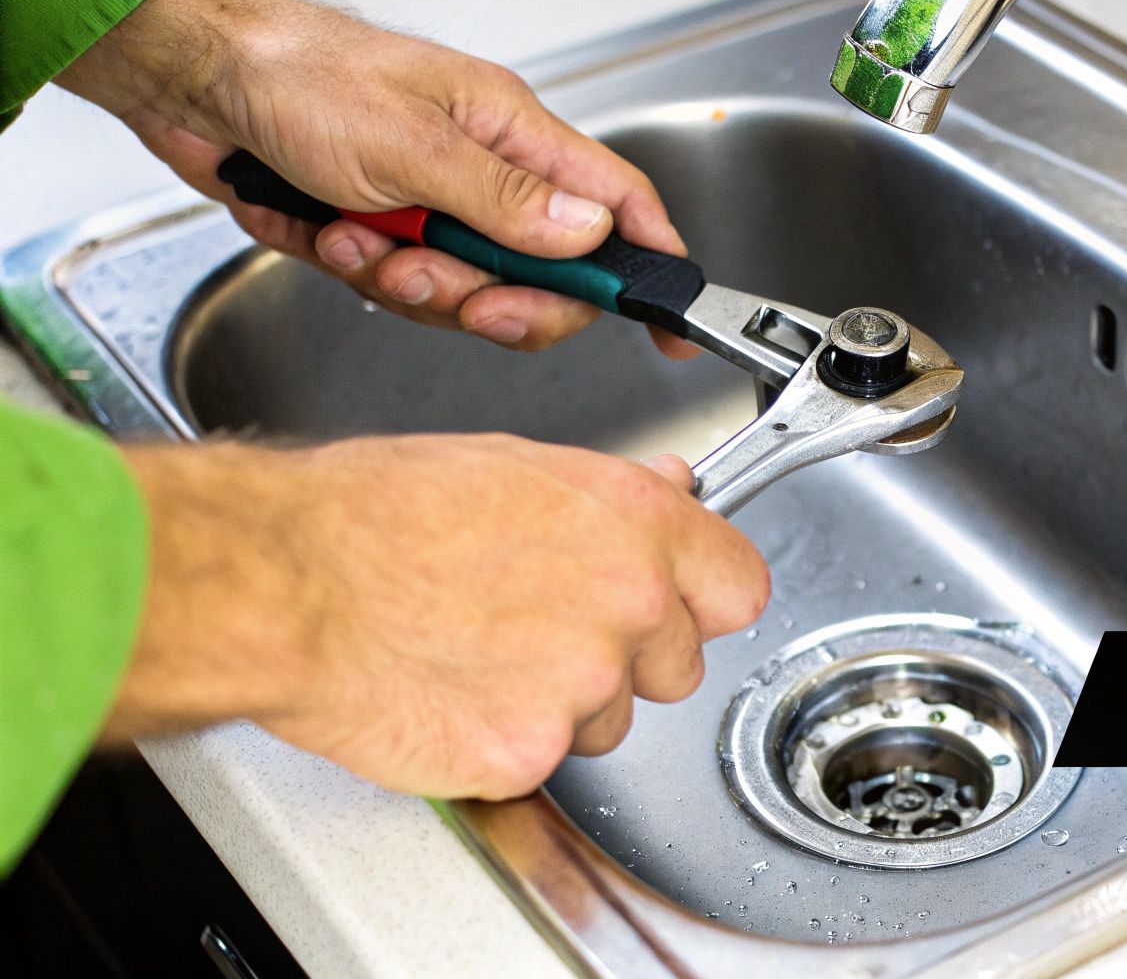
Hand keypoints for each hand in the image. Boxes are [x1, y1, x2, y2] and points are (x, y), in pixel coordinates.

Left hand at [56, 0, 697, 355]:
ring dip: (410, 284)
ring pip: (466, 291)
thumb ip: (505, 200)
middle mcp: (482, 173)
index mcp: (512, 133)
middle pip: (542, 275)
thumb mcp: (412, 144)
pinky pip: (399, 289)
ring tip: (362, 242)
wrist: (194, 81)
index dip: (652, 265)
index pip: (616, 204)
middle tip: (451, 292)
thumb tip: (589, 238)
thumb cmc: (298, 76)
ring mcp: (433, 205)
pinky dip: (359, 272)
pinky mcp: (383, 232)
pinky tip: (326, 231)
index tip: (671, 326)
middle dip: (494, 298)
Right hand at [107, 436, 769, 798]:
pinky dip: (500, 744)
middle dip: (625, 659)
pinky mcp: (529, 754)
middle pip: (677, 664)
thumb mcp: (513, 466)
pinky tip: (449, 693)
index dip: (702, 600)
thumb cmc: (374, 513)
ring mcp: (584, 685)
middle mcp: (628, 603)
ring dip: (561, 703)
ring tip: (476, 652)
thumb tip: (670, 489)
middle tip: (541, 628)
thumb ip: (610, 496)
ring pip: (610, 721)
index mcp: (635, 524)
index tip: (680, 605)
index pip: (738, 585)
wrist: (285, 582)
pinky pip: (541, 763)